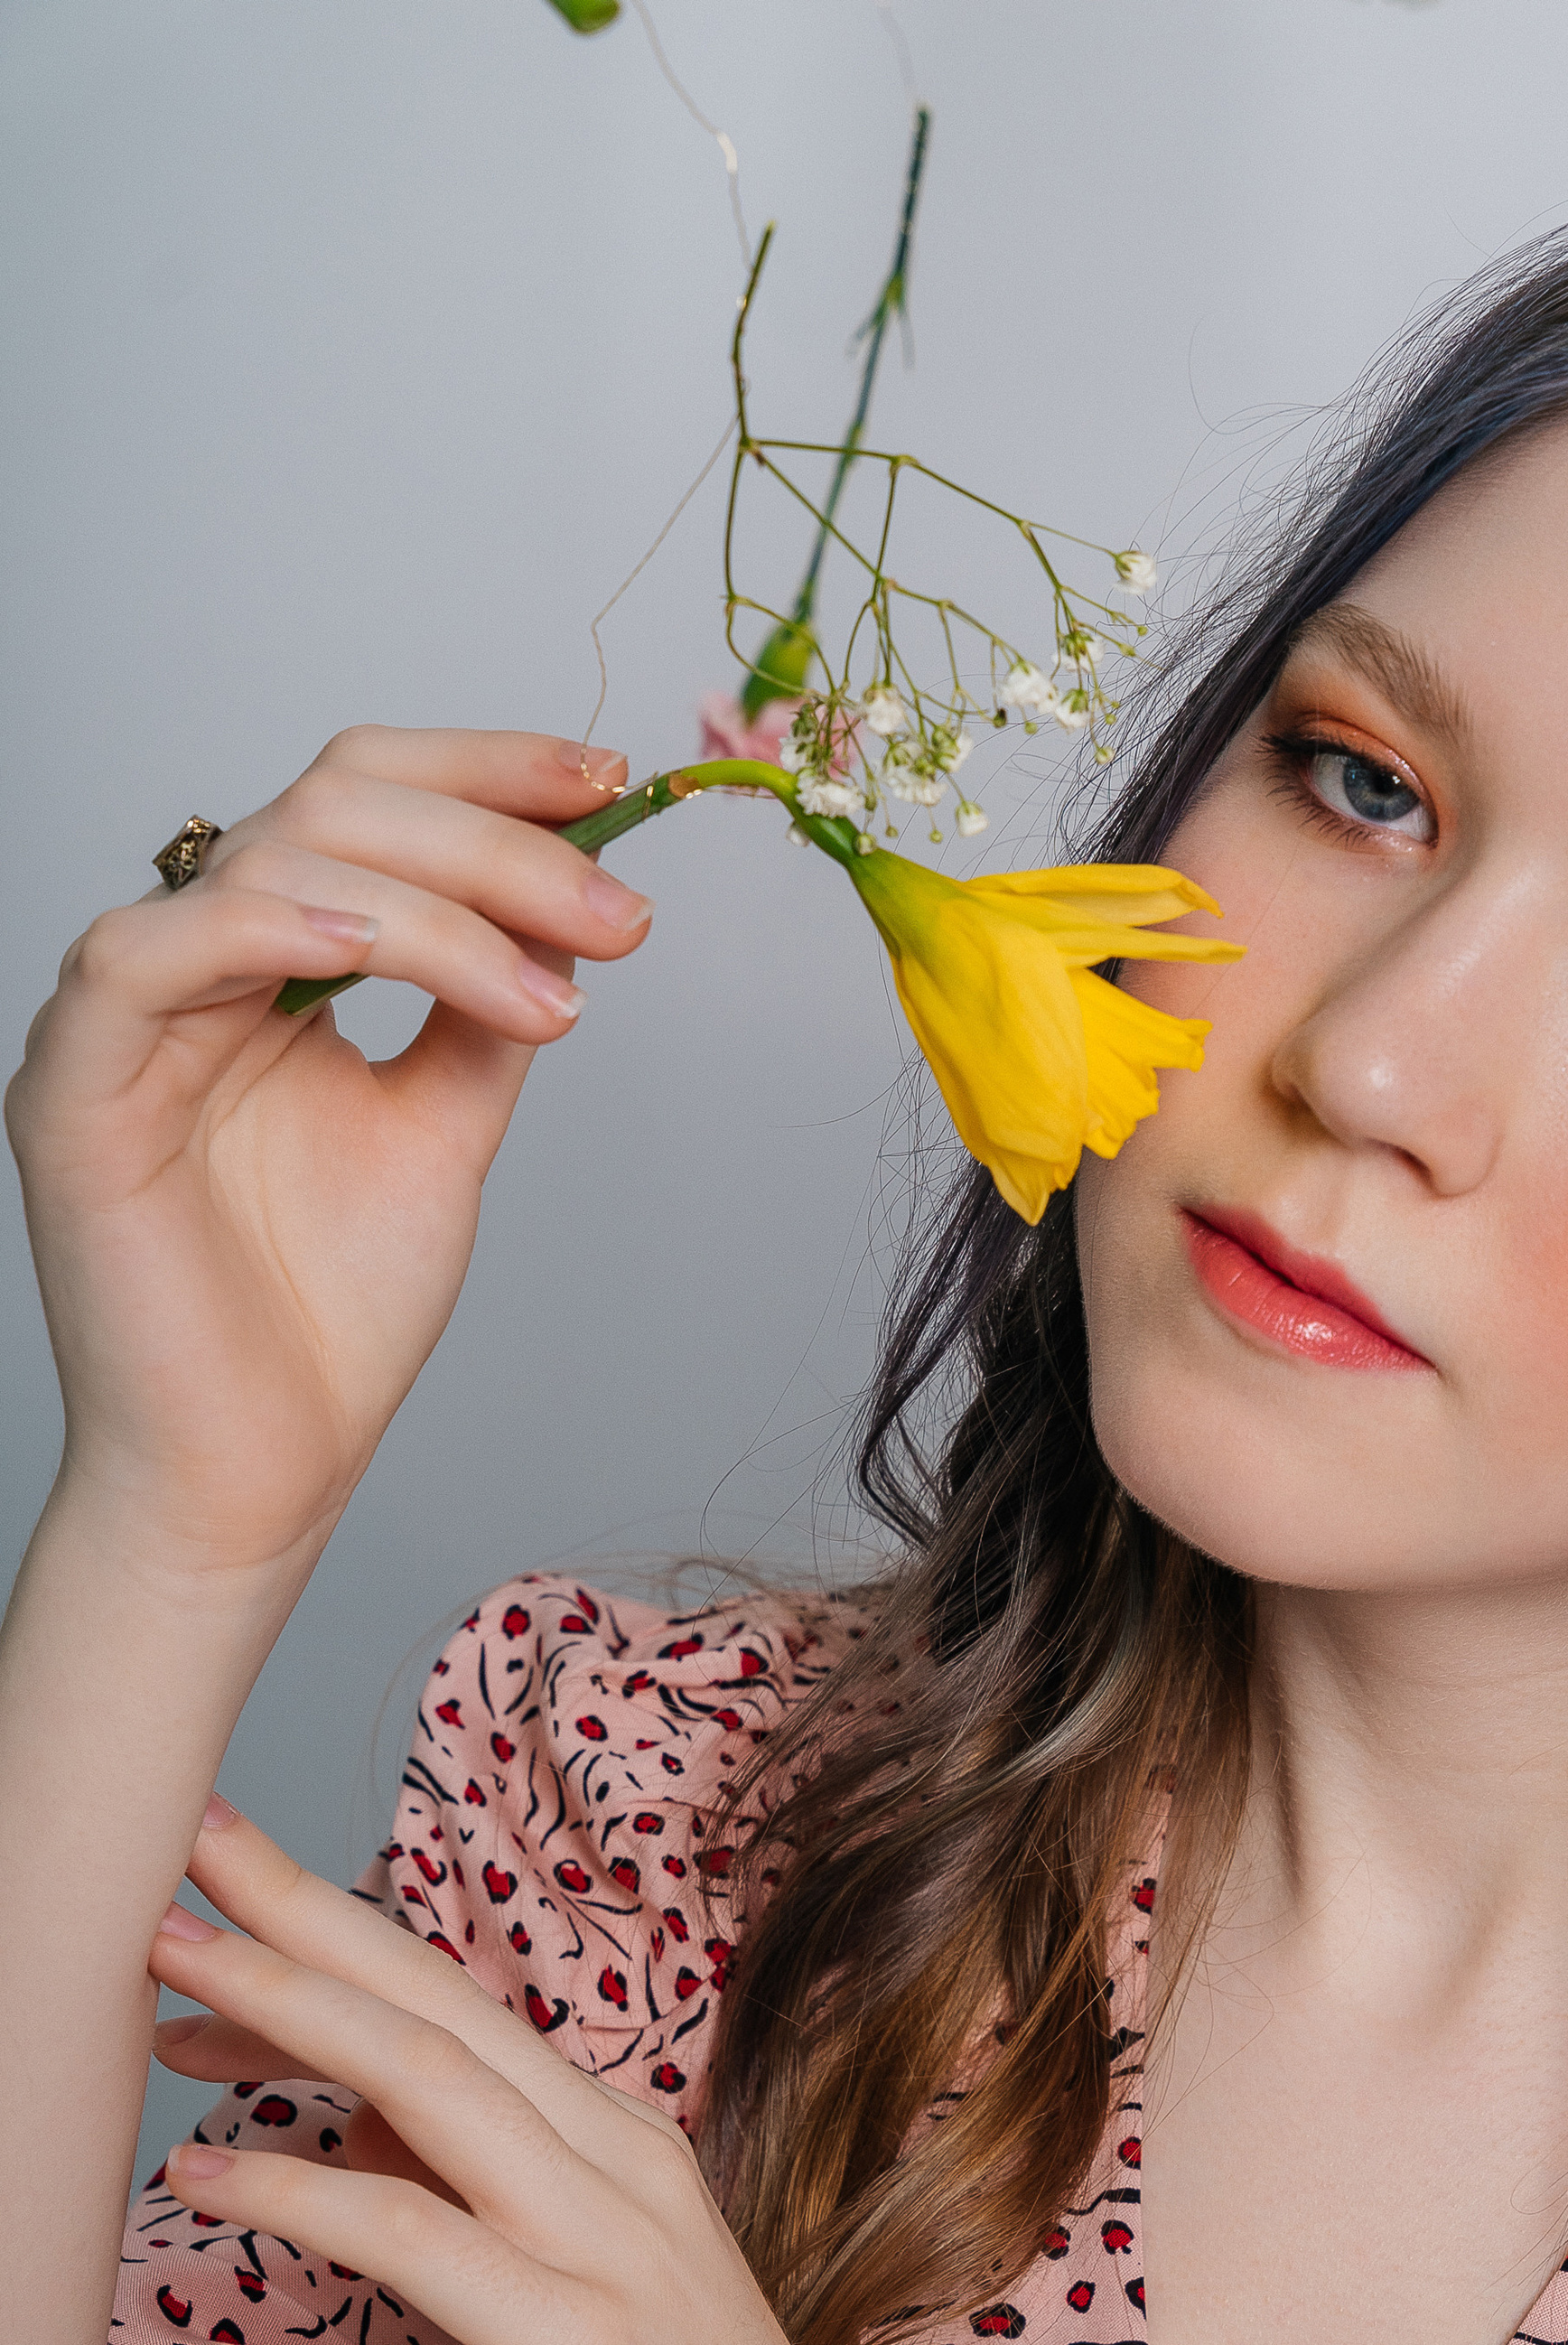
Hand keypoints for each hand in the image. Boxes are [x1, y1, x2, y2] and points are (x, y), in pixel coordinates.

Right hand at [6, 728, 655, 1581]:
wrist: (256, 1470)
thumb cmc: (328, 1319)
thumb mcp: (445, 1130)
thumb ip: (488, 1011)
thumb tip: (569, 904)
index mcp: (270, 964)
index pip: (367, 803)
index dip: (487, 773)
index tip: (613, 787)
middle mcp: (194, 965)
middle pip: (331, 807)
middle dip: (494, 841)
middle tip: (619, 911)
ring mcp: (124, 1017)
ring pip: (269, 860)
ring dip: (437, 903)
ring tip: (552, 985)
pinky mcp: (72, 1083)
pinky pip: (154, 951)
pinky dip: (278, 928)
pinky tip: (384, 950)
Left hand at [144, 1806, 881, 2344]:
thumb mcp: (600, 2336)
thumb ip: (497, 2229)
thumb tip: (364, 2147)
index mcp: (636, 2161)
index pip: (461, 2023)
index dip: (334, 1960)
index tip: (217, 1931)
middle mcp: (629, 2173)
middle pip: (437, 2008)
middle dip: (299, 1915)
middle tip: (181, 1844)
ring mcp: (613, 2251)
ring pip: (422, 2081)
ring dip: (282, 2001)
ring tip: (158, 1959)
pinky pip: (412, 2233)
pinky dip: (295, 2189)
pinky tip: (200, 2176)